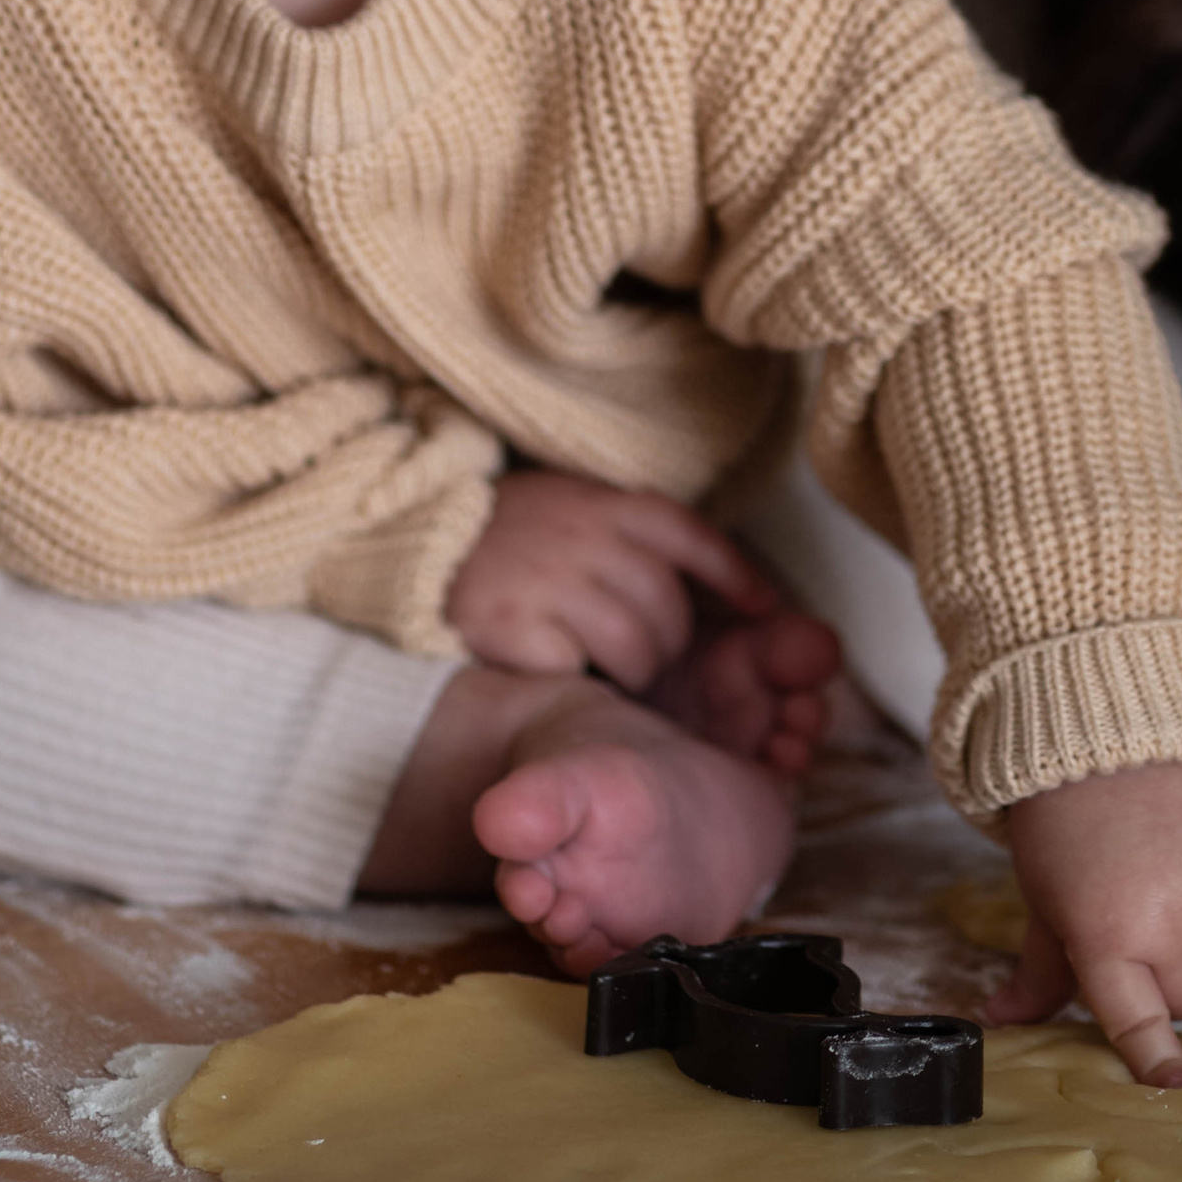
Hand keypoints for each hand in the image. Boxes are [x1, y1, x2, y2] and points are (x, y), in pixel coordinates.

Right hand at [444, 472, 781, 687]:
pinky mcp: (511, 625)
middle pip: (666, 603)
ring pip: (634, 645)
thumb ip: (630, 533)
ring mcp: (545, 579)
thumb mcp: (571, 507)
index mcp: (600, 502)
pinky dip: (577, 678)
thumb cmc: (510, 536)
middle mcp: (579, 535)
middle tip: (649, 657)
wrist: (415, 542)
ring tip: (610, 671)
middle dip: (670, 643)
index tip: (767, 609)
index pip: (687, 534)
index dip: (734, 574)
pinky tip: (561, 669)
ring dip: (634, 671)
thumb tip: (720, 581)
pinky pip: (575, 669)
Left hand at [994, 760, 1181, 1085]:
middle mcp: (1169, 921)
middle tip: (1141, 916)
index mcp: (1105, 936)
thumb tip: (1002, 1023)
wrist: (1111, 729)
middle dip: (1169, 970)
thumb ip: (1039, 971)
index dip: (1156, 1059)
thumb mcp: (1044, 898)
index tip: (1178, 1086)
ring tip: (1174, 877)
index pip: (1137, 1022)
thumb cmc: (1066, 824)